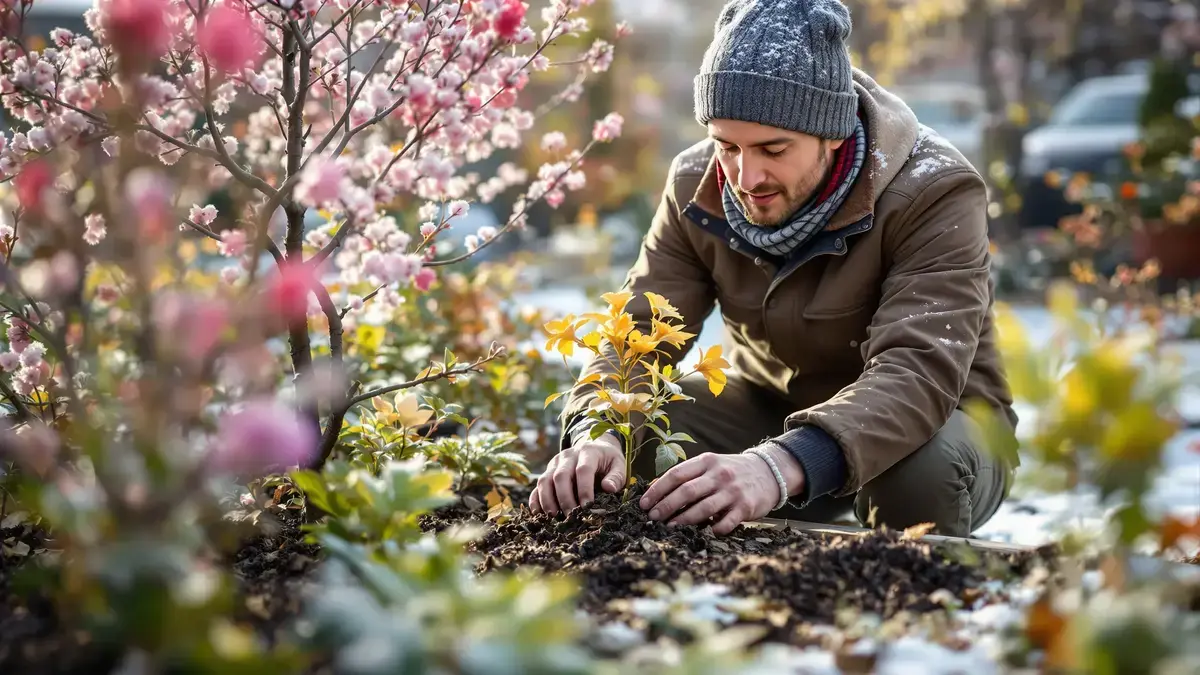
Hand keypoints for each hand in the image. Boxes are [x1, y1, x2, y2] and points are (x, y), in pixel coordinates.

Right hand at [529, 434, 623, 515]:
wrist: (595, 446)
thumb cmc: (607, 460)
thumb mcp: (619, 465)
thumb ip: (616, 477)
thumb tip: (608, 488)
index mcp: (587, 452)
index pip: (583, 470)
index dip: (584, 489)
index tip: (587, 507)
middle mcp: (568, 456)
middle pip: (560, 476)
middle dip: (565, 498)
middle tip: (571, 516)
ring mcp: (555, 463)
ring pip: (545, 480)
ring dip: (548, 500)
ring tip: (554, 518)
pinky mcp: (547, 471)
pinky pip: (537, 485)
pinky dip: (536, 500)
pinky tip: (539, 514)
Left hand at [639, 451, 797, 534]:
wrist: (769, 472)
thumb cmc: (731, 471)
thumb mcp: (709, 465)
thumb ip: (686, 474)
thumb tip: (654, 487)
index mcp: (706, 462)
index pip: (676, 475)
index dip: (657, 490)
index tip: (644, 503)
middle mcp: (719, 475)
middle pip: (686, 492)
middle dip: (666, 506)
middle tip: (653, 518)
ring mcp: (733, 491)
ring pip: (703, 508)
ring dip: (684, 520)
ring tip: (670, 527)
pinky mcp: (746, 507)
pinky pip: (725, 523)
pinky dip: (712, 529)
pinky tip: (703, 533)